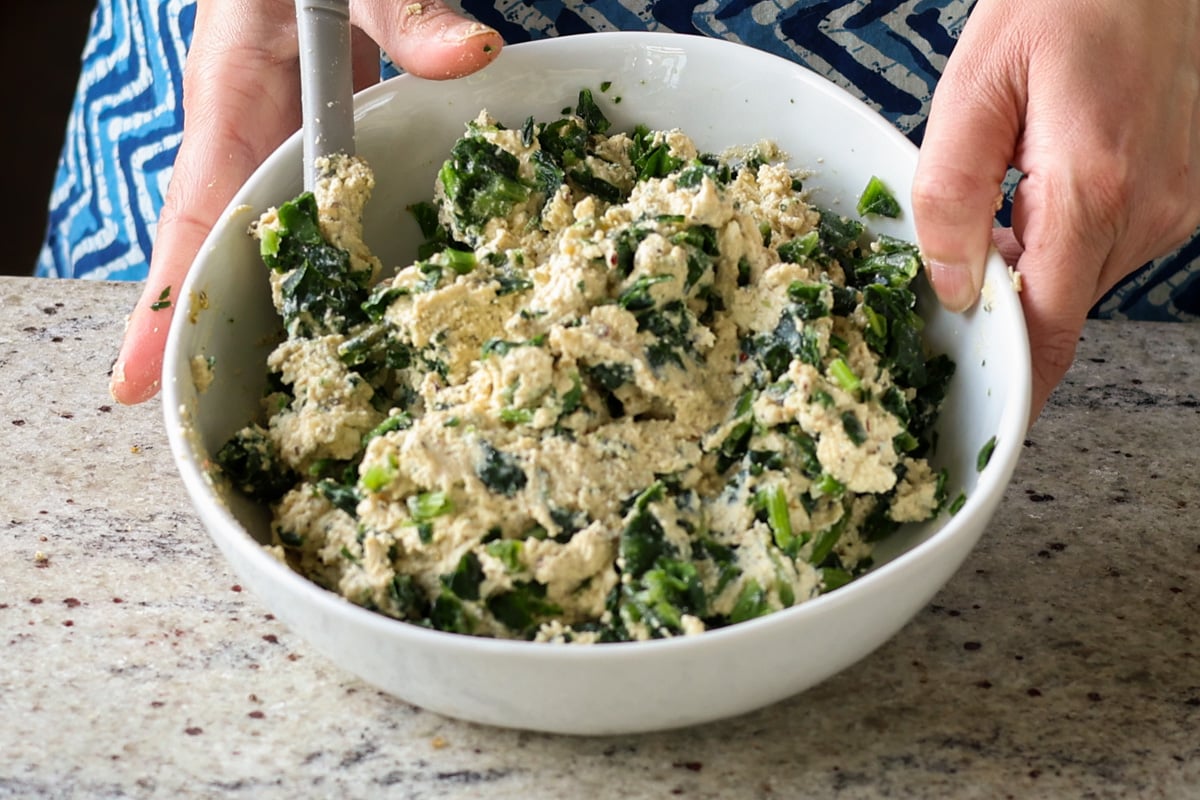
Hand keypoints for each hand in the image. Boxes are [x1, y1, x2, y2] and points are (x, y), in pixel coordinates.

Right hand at [110, 0, 501, 404]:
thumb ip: (405, 13)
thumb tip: (472, 57)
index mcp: (233, 103)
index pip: (194, 216)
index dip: (164, 304)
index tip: (134, 384)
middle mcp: (245, 140)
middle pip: (220, 255)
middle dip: (215, 337)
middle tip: (219, 428)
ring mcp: (276, 148)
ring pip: (264, 246)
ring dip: (274, 316)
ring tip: (297, 402)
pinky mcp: (314, 145)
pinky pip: (308, 217)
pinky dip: (322, 270)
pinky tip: (352, 317)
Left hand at [911, 0, 1199, 421]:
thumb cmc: (1062, 2)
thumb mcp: (975, 88)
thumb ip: (950, 196)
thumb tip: (948, 285)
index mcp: (1092, 191)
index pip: (1050, 332)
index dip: (1014, 383)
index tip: (985, 418)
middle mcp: (1150, 212)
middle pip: (1060, 309)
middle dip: (1003, 305)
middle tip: (958, 257)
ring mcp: (1177, 206)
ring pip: (1082, 279)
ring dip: (1034, 264)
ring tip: (1009, 193)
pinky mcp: (1184, 194)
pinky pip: (1109, 245)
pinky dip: (1068, 236)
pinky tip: (1049, 182)